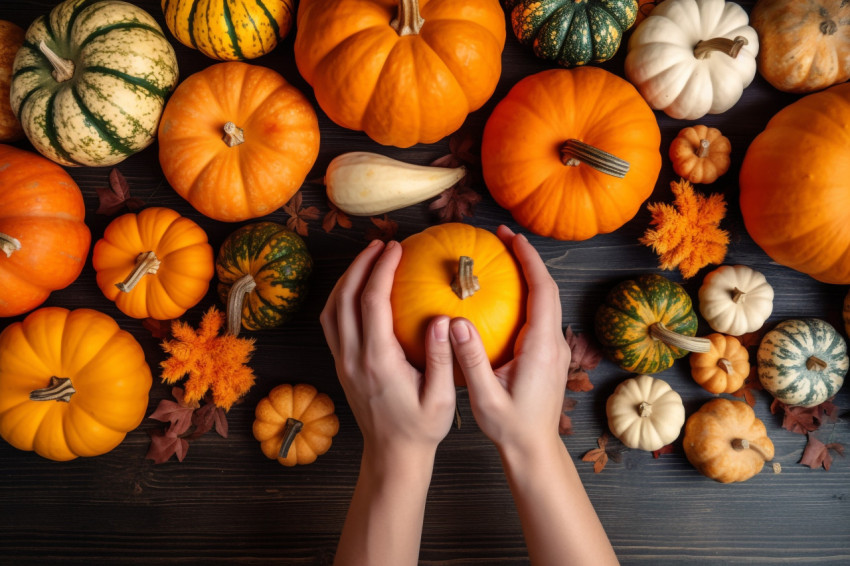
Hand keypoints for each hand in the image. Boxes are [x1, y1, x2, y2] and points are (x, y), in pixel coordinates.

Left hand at [322, 240, 457, 565]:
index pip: (372, 303)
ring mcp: (343, 361)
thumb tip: (443, 319)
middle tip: (380, 244)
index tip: (395, 248)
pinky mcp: (342, 365)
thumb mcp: (439, 397)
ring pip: (332, 309)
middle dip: (361, 265)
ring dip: (347, 279)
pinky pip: (332, 323)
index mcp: (378, 361)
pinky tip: (357, 289)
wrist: (392, 454)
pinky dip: (340, 298)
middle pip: (346, 298)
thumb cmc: (421, 428)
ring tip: (367, 258)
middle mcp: (354, 357)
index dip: (381, 270)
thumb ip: (440, 358)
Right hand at [449, 225, 569, 458]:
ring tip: (503, 258)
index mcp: (542, 348)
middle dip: (529, 258)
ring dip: (529, 275)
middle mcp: (554, 343)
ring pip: (547, 301)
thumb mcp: (485, 397)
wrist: (534, 449)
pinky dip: (526, 294)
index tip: (511, 238)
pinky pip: (541, 315)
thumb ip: (471, 359)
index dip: (529, 260)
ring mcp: (554, 349)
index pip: (543, 291)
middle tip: (503, 238)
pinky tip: (503, 295)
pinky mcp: (548, 355)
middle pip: (548, 289)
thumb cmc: (510, 427)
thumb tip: (455, 321)